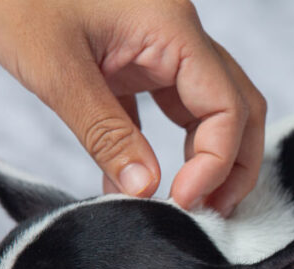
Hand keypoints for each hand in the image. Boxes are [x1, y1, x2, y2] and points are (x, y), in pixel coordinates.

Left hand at [0, 0, 265, 215]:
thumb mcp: (56, 68)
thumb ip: (105, 133)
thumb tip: (145, 190)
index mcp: (172, 30)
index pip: (226, 106)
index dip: (215, 162)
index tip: (182, 201)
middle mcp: (178, 36)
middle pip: (237, 106)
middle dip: (233, 164)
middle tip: (211, 212)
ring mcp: (158, 46)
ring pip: (208, 108)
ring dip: (206, 157)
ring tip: (186, 204)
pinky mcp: (132, 58)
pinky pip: (165, 108)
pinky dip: (161, 148)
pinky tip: (140, 184)